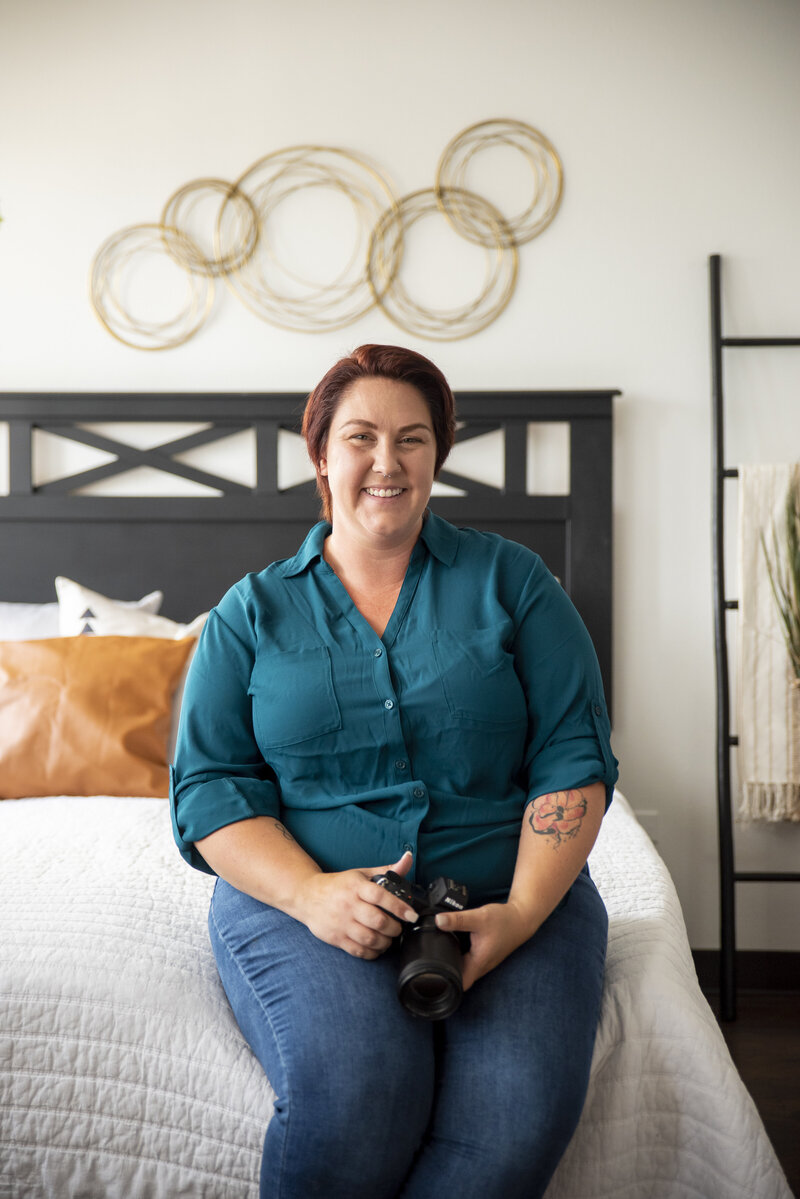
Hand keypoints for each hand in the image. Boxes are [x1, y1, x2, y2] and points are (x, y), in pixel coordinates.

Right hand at [294, 851, 416, 959]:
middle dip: (394, 928)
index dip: (398, 907)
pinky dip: (372, 952)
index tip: (411, 915)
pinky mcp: (335, 938)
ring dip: (385, 942)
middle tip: (398, 928)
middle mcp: (348, 904)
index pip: (380, 896)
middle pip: (377, 921)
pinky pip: (358, 950)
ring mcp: (341, 922)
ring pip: (369, 938)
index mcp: (356, 886)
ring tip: (388, 938)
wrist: (307, 896)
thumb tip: (408, 858)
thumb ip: (387, 870)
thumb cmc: (339, 885)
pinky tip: (376, 947)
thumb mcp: (361, 874)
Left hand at [435, 899, 535, 990]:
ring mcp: (483, 961)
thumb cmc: (504, 921)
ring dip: (453, 964)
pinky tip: (452, 945)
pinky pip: (468, 961)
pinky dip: (460, 956)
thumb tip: (438, 920)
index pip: (460, 984)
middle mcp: (481, 966)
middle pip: (459, 977)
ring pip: (464, 969)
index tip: (431, 980)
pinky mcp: (484, 955)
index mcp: (479, 962)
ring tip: (437, 955)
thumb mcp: (479, 917)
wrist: (521, 918)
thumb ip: (458, 919)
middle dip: (445, 973)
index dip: (446, 986)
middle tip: (429, 964)